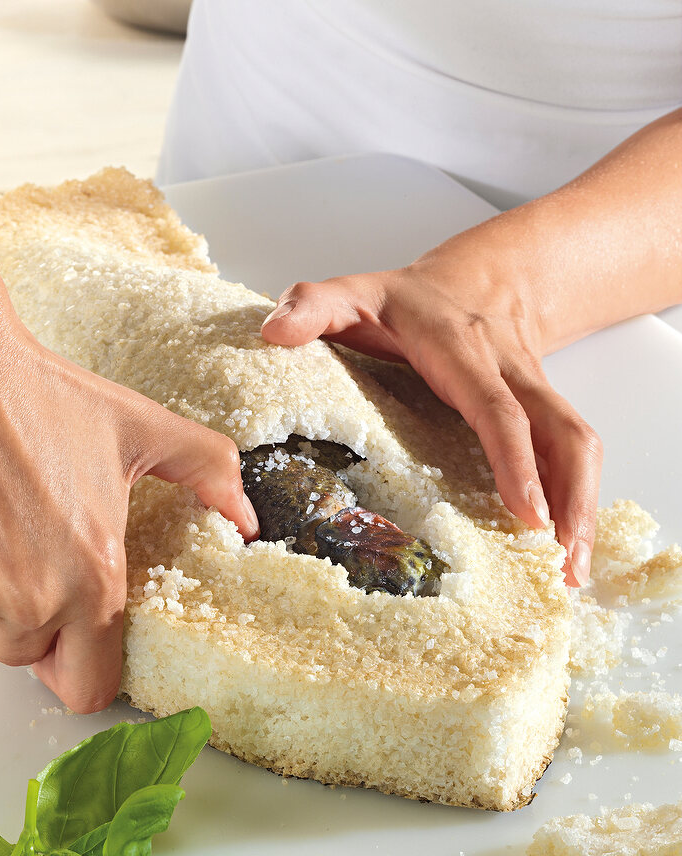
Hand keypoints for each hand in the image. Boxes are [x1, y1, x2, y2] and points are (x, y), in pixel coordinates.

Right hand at [0, 321, 257, 712]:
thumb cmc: (39, 395)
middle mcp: (27, 600)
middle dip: (37, 619)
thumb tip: (244, 516)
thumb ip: (208, 472)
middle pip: (30, 654)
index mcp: (91, 576)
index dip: (86, 665)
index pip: (89, 687)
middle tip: (38, 549)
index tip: (81, 636)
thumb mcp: (142, 427)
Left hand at [261, 262, 600, 587]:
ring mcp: (536, 393)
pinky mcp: (546, 412)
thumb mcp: (352, 293)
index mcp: (463, 350)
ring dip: (582, 510)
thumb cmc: (407, 301)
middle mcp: (511, 372)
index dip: (514, 458)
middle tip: (560, 566)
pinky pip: (572, 455)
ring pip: (578, 447)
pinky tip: (565, 550)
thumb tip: (274, 333)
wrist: (479, 281)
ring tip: (570, 575)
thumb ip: (312, 305)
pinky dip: (578, 503)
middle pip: (562, 434)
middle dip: (570, 501)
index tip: (527, 512)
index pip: (497, 407)